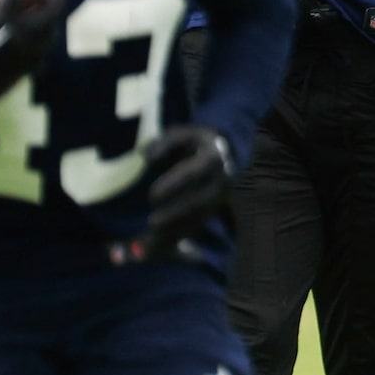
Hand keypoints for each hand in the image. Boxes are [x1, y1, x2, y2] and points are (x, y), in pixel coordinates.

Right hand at [0, 0, 58, 112]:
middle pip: (49, 11)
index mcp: (0, 21)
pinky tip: (36, 44)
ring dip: (51, 21)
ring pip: (50, 36)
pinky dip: (42, 44)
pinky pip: (40, 57)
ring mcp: (23, 58)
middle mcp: (18, 39)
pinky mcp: (21, 74)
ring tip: (47, 15)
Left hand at [109, 125, 235, 264]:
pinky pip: (200, 223)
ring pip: (199, 217)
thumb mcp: (182, 133)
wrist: (228, 150)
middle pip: (198, 201)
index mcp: (212, 158)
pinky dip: (184, 233)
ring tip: (155, 236)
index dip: (173, 184)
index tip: (153, 196)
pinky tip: (165, 241)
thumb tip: (146, 157)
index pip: (193, 173)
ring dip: (178, 228)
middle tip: (151, 223)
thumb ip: (163, 143)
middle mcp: (220, 180)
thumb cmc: (198, 141)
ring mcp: (221, 196)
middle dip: (175, 214)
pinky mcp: (218, 208)